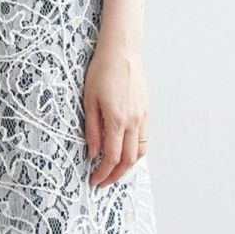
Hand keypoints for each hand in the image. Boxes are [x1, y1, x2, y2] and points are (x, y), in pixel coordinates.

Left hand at [83, 36, 149, 186]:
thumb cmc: (101, 71)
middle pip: (127, 160)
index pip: (111, 158)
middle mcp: (133, 121)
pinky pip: (144, 139)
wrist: (122, 51)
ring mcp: (142, 116)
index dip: (102, 173)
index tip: (93, 180)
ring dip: (127, 166)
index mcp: (117, 120)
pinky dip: (135, 152)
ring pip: (139, 152)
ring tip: (113, 172)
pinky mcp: (146, 110)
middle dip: (114, 176)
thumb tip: (93, 153)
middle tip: (102, 182)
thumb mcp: (89, 101)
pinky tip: (124, 153)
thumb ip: (92, 130)